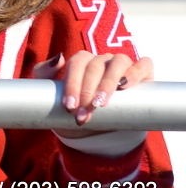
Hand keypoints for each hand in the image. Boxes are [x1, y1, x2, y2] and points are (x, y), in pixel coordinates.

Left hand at [33, 50, 153, 135]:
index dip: (72, 83)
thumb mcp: (53, 92)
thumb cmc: (75, 107)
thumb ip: (44, 72)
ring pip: (118, 63)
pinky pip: (143, 65)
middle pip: (95, 67)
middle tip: (81, 115)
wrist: (98, 130)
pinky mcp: (143, 73)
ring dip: (107, 83)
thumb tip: (58, 57)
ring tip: (99, 104)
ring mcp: (123, 64)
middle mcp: (103, 59)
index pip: (77, 63)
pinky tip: (126, 85)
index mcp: (82, 60)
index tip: (69, 106)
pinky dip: (135, 72)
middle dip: (86, 92)